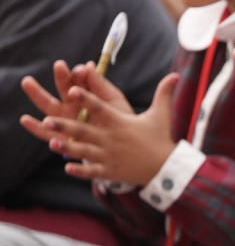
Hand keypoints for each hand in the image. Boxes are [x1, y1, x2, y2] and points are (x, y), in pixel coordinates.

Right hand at [21, 60, 133, 135]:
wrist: (122, 145)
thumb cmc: (119, 120)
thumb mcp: (113, 101)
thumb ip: (100, 85)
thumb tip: (89, 65)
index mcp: (87, 95)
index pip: (80, 80)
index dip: (79, 74)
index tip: (81, 70)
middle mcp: (73, 106)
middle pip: (63, 89)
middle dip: (61, 77)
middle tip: (58, 65)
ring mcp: (66, 121)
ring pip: (49, 107)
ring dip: (37, 95)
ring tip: (28, 82)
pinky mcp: (62, 137)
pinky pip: (46, 133)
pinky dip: (35, 128)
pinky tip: (25, 120)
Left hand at [23, 73, 178, 184]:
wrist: (165, 166)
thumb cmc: (159, 137)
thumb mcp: (161, 114)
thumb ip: (164, 93)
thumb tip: (176, 74)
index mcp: (120, 122)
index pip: (100, 108)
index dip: (86, 98)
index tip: (72, 89)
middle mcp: (112, 139)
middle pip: (85, 130)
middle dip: (65, 126)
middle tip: (47, 121)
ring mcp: (109, 156)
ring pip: (84, 151)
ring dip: (67, 147)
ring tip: (51, 143)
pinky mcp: (109, 170)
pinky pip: (92, 171)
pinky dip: (80, 170)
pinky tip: (66, 167)